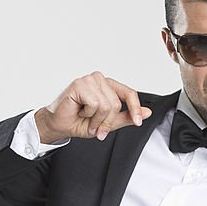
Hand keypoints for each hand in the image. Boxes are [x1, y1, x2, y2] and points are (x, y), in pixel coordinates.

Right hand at [34, 71, 152, 143]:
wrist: (59, 125)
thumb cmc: (79, 122)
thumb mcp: (108, 123)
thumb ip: (126, 117)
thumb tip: (147, 113)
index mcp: (108, 86)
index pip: (129, 93)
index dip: (135, 108)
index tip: (138, 122)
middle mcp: (100, 80)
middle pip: (116, 104)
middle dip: (106, 121)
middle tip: (94, 125)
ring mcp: (89, 80)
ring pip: (106, 105)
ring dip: (96, 119)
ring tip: (86, 118)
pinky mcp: (80, 84)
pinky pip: (95, 104)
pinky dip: (88, 114)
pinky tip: (79, 111)